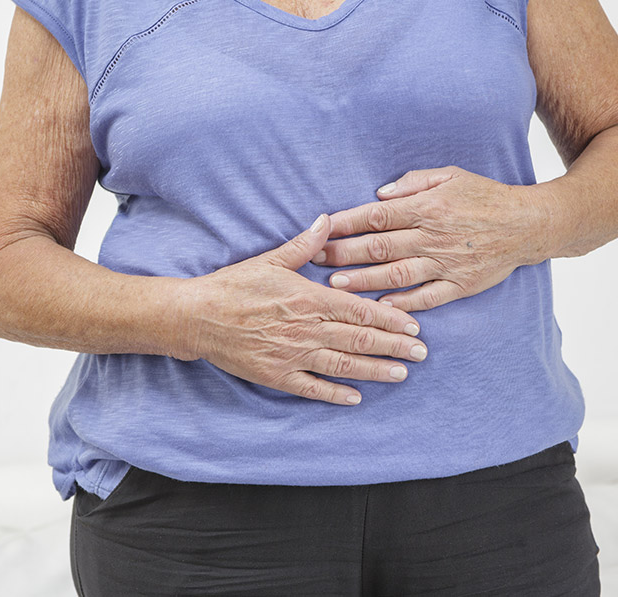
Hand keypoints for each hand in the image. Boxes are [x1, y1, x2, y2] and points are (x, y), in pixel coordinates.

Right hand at [171, 214, 427, 405]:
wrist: (197, 316)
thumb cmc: (235, 285)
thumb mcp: (271, 259)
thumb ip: (305, 244)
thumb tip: (327, 220)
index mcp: (308, 299)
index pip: (359, 311)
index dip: (389, 320)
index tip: (413, 326)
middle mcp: (305, 329)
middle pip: (359, 341)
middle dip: (394, 348)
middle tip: (421, 354)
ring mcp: (292, 355)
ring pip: (342, 366)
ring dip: (375, 371)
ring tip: (401, 375)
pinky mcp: (276, 375)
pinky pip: (312, 388)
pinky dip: (336, 394)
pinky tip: (356, 397)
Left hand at [312, 166, 555, 311]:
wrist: (527, 224)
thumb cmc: (485, 196)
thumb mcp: (451, 175)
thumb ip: (412, 184)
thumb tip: (378, 196)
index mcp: (428, 207)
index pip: (377, 216)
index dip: (347, 224)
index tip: (323, 229)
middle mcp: (433, 237)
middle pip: (380, 247)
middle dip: (344, 253)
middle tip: (316, 260)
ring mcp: (446, 263)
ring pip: (397, 274)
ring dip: (364, 281)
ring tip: (336, 285)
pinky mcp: (460, 285)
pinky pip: (427, 297)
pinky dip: (403, 303)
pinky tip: (380, 307)